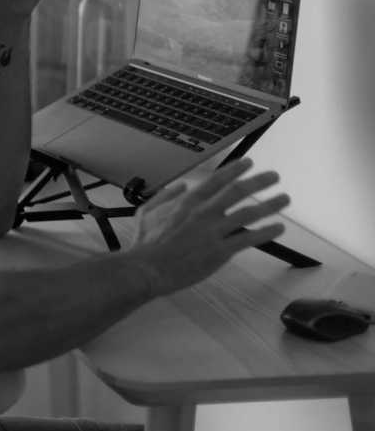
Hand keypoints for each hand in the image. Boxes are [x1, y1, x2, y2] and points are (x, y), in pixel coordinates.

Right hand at [131, 158, 289, 296]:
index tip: (249, 163)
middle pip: (238, 191)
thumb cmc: (145, 243)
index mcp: (188, 201)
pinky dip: (265, 232)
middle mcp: (204, 212)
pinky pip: (248, 238)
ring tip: (284, 199)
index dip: (235, 169)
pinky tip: (277, 228)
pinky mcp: (220, 250)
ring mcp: (214, 231)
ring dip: (269, 204)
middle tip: (274, 176)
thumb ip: (165, 196)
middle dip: (259, 181)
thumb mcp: (147, 211)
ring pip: (248, 213)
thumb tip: (180, 186)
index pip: (217, 180)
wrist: (147, 268)